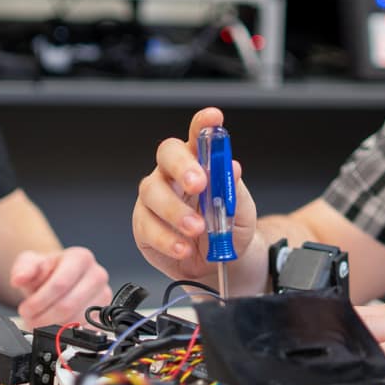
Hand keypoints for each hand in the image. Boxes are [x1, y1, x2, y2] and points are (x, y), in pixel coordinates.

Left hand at [10, 246, 111, 325]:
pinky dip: (64, 332)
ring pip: (75, 321)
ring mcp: (103, 296)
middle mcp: (97, 275)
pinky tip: (54, 324)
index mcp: (81, 258)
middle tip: (29, 319)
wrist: (57, 279)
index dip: (39, 301)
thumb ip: (23, 269)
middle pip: (68, 305)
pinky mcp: (102, 314)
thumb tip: (19, 278)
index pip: (60, 284)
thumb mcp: (30, 263)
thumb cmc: (47, 271)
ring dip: (52, 327)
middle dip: (43, 317)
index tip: (25, 308)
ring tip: (39, 321)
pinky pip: (83, 330)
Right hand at [131, 107, 261, 288]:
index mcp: (199, 163)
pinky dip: (167, 238)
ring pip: (152, 192)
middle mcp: (173, 175)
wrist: (219, 266)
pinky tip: (183, 248)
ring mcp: (155, 198)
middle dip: (182, 166)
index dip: (203, 123)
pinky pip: (147, 226)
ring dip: (176, 211)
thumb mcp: (241, 211)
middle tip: (200, 183)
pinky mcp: (143, 225)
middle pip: (167, 155)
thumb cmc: (228, 231)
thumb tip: (232, 168)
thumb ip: (234, 191)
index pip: (198, 135)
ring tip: (197, 229)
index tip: (214, 117)